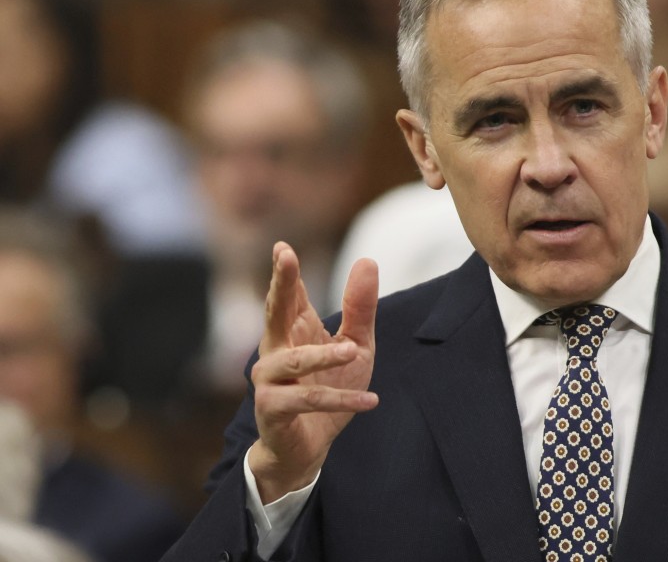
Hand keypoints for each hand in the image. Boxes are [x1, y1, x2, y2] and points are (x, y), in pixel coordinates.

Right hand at [248, 242, 378, 502]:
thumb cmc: (329, 388)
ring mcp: (270, 381)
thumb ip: (360, 309)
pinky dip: (342, 400)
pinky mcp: (274, 410)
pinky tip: (372, 400)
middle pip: (275, 312)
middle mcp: (275, 351)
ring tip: (353, 351)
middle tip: (286, 258)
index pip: (289, 295)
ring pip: (294, 362)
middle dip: (281, 284)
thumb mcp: (355, 346)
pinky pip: (310, 401)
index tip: (283, 247)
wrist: (309, 447)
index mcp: (293, 330)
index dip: (286, 271)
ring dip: (324, 356)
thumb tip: (367, 260)